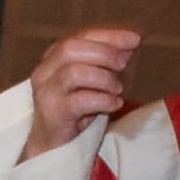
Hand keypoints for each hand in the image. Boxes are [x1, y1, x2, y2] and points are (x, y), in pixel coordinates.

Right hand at [23, 28, 140, 161]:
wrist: (51, 143)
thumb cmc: (73, 108)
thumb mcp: (91, 81)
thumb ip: (106, 62)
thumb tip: (129, 44)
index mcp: (54, 57)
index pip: (81, 37)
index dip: (109, 36)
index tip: (134, 39)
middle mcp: (45, 71)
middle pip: (72, 49)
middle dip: (104, 53)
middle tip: (123, 65)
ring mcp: (47, 92)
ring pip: (74, 73)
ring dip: (104, 79)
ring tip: (117, 89)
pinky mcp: (53, 113)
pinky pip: (80, 101)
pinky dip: (103, 100)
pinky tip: (115, 104)